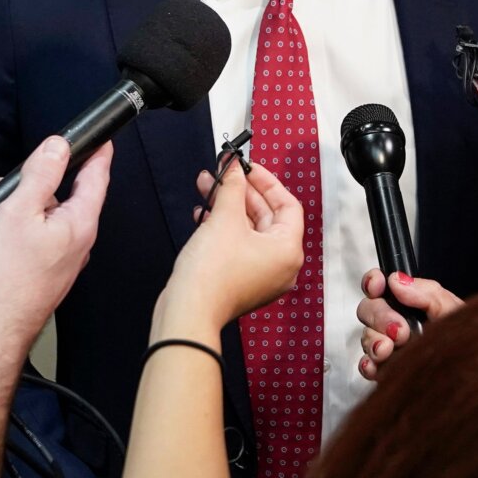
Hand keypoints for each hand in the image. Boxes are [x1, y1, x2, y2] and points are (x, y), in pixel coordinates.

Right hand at [0, 138, 112, 369]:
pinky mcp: (31, 270)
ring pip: (31, 213)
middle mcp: (71, 241)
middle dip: (18, 184)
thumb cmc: (3, 281)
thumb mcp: (18, 211)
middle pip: (52, 193)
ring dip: (1, 206)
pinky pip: (20, 235)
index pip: (96, 177)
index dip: (97, 152)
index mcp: (79, 224)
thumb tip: (58, 148)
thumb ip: (41, 175)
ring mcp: (52, 257)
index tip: (101, 136)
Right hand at [155, 161, 303, 335]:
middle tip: (225, 173)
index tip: (247, 167)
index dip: (266, 181)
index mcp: (288, 250)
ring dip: (227, 206)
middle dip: (241, 191)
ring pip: (248, 230)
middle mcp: (280, 265)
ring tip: (208, 187)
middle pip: (266, 216)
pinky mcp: (241, 280)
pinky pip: (238, 245)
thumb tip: (234, 168)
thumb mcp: (225, 218)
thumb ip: (232, 187)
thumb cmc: (212, 274)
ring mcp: (261, 275)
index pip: (287, 204)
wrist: (188, 310)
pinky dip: (223, 227)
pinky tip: (203, 214)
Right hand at [355, 268, 462, 379]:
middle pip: (368, 309)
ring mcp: (390, 346)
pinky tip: (378, 365)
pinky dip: (368, 364)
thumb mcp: (453, 311)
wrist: (473, 373)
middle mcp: (396, 322)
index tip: (378, 286)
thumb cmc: (466, 342)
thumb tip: (397, 281)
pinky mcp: (386, 371)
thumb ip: (427, 292)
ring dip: (374, 342)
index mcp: (411, 302)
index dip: (373, 282)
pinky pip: (366, 365)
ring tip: (390, 350)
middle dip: (381, 316)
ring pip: (366, 337)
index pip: (381, 284)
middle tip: (401, 330)